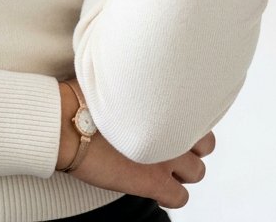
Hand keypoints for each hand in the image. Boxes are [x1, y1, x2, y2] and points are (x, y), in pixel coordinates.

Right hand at [56, 79, 213, 208]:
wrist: (68, 122)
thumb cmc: (84, 95)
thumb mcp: (119, 77)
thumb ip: (142, 84)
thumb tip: (144, 78)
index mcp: (167, 100)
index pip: (201, 113)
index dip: (186, 119)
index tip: (172, 120)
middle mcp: (174, 129)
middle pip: (207, 144)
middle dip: (192, 146)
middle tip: (172, 145)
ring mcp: (166, 157)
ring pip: (198, 173)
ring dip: (183, 171)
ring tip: (162, 166)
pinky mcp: (153, 182)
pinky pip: (180, 198)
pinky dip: (170, 194)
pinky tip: (153, 185)